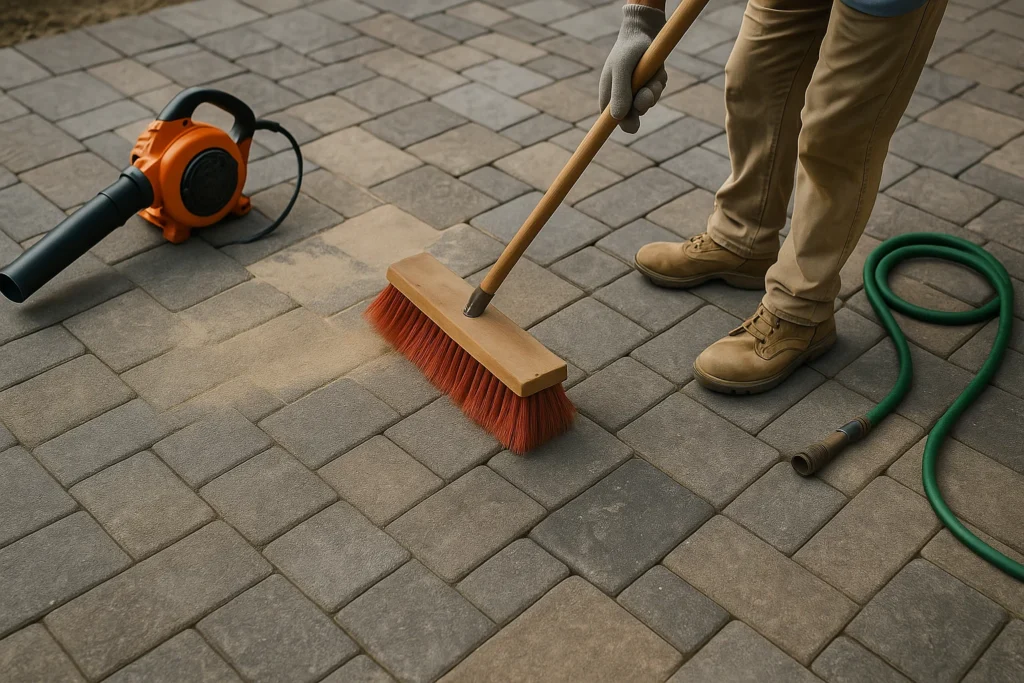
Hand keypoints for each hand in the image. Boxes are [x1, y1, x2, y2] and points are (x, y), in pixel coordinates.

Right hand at [599, 3, 667, 133]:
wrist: (644, 30)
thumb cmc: (628, 49)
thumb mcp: (621, 70)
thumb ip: (620, 93)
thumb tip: (618, 118)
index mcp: (608, 97)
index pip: (612, 121)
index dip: (622, 124)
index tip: (632, 127)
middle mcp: (621, 97)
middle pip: (634, 116)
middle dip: (643, 104)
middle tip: (646, 92)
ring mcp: (636, 92)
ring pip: (648, 104)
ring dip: (653, 90)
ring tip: (652, 73)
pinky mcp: (649, 85)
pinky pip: (657, 92)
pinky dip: (659, 82)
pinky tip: (657, 70)